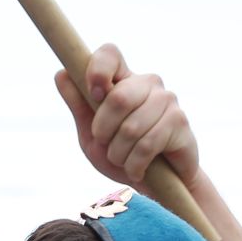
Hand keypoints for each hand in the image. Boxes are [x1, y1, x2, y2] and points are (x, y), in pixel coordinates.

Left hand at [54, 44, 200, 187]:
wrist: (157, 186)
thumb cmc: (122, 156)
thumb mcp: (92, 136)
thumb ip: (78, 105)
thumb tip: (61, 73)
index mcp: (123, 80)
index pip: (109, 54)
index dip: (97, 69)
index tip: (94, 94)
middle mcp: (147, 83)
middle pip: (118, 98)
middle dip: (103, 132)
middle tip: (108, 146)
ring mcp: (167, 100)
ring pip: (131, 128)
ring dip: (119, 155)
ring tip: (124, 161)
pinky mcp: (180, 121)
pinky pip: (147, 145)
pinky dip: (134, 165)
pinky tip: (138, 170)